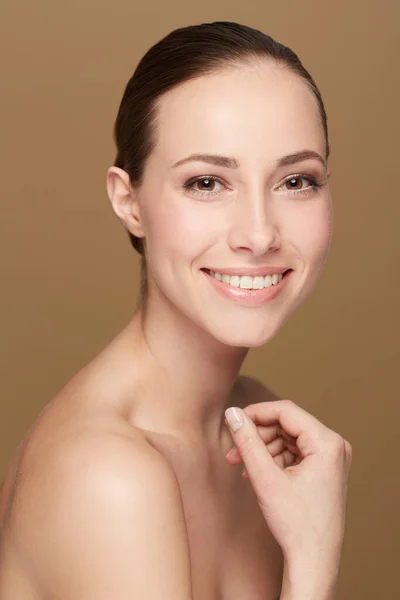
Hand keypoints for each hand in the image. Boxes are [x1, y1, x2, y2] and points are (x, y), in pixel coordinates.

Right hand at [224, 400, 352, 566]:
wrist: (313, 561)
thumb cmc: (296, 525)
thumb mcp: (265, 478)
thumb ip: (247, 442)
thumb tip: (232, 413)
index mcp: (328, 443)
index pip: (286, 411)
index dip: (256, 412)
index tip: (233, 420)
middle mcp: (335, 446)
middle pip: (287, 424)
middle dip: (258, 435)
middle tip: (234, 449)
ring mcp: (332, 458)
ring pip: (289, 438)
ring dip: (263, 448)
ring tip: (242, 464)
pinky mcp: (325, 469)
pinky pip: (295, 452)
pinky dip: (274, 459)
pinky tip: (256, 472)